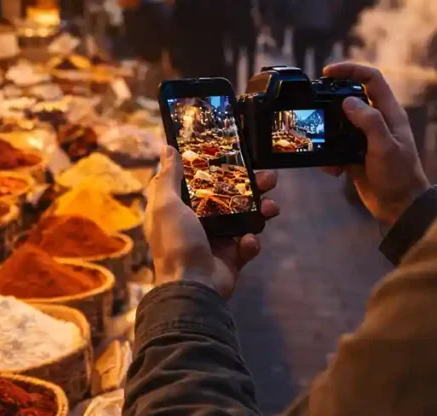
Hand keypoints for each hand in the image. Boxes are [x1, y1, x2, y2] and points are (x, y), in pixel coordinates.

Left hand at [145, 146, 279, 298]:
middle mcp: (196, 221)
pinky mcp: (231, 257)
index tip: (231, 153)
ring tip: (271, 207)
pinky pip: (247, 244)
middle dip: (250, 186)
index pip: (196, 181)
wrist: (193, 287)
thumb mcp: (165, 205)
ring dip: (259, 210)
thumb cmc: (175, 243)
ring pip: (243, 217)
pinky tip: (248, 242)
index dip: (212, 167)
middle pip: (227, 196)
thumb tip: (166, 149)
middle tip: (268, 178)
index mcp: (178, 208)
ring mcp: (215, 239)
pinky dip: (251, 242)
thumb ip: (167, 178)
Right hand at [322, 62, 430, 227]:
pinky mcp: (355, 154)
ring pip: (340, 122)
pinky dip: (328, 155)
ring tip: (319, 140)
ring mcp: (365, 138)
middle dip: (332, 98)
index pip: (371, 79)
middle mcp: (377, 121)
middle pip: (352, 97)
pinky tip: (331, 168)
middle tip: (314, 103)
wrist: (400, 208)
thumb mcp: (385, 147)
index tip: (328, 72)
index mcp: (389, 113)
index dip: (351, 70)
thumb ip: (369, 122)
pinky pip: (336, 146)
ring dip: (327, 130)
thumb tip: (348, 101)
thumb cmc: (399, 176)